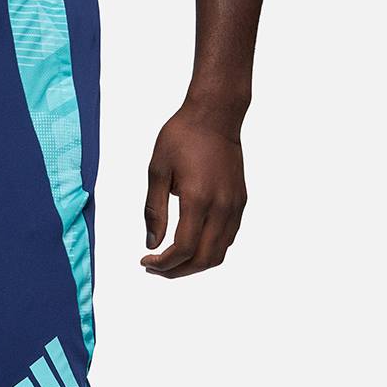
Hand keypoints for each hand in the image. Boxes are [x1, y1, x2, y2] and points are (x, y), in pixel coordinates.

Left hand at [141, 104, 246, 276]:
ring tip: (171, 262)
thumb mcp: (157, 171)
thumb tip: (151, 243)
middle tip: (155, 268)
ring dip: (193, 266)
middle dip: (176, 271)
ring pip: (218, 254)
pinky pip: (227, 239)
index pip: (183, 249)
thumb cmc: (182, 136)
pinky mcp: (240, 202)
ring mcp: (234, 206)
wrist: (215, 115)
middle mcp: (221, 206)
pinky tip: (190, 246)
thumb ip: (154, 211)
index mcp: (198, 198)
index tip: (145, 261)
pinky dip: (208, 251)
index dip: (163, 263)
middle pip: (202, 259)